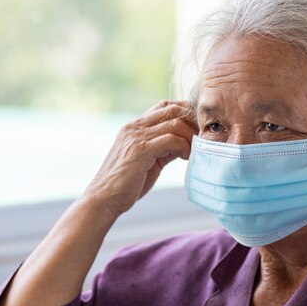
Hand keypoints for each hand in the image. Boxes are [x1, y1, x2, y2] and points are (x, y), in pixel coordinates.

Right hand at [85, 100, 197, 216]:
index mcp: (134, 126)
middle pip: (172, 108)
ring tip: (195, 150)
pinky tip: (187, 158)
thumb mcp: (148, 160)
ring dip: (190, 136)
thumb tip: (185, 143)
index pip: (165, 106)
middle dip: (192, 121)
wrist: (104, 199)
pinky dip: (184, 147)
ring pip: (174, 122)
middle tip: (202, 138)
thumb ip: (163, 148)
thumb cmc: (126, 184)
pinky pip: (171, 139)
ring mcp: (137, 137)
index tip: (198, 129)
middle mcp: (134, 126)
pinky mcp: (141, 150)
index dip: (185, 113)